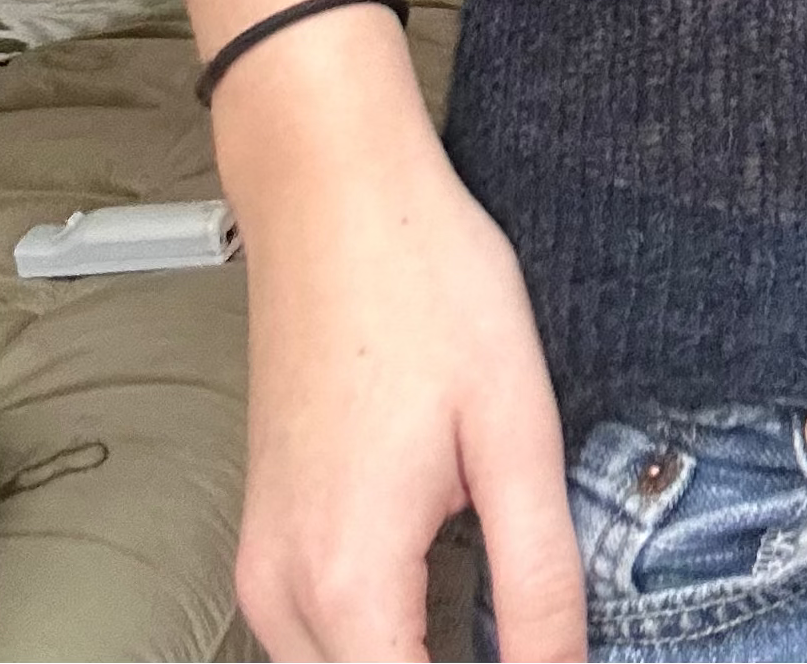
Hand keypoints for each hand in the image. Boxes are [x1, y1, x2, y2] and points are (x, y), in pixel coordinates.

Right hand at [225, 52, 583, 662]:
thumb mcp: (516, 431)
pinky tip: (443, 591)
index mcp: (348, 578)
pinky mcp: (264, 528)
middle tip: (531, 636)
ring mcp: (262, 559)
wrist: (333, 191)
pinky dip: (376, 637)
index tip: (544, 656)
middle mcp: (283, 589)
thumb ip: (540, 578)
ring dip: (406, 661)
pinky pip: (311, 633)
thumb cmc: (424, 281)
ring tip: (495, 626)